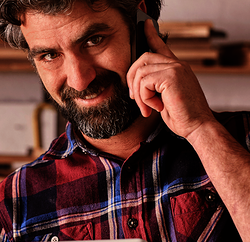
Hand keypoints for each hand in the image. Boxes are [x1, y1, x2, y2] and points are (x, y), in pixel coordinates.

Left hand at [126, 19, 215, 139]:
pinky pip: (144, 83)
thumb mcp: (165, 98)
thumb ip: (155, 86)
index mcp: (176, 68)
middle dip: (132, 79)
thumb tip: (136, 83)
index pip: (161, 46)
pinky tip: (156, 108)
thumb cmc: (182, 116)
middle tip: (135, 99)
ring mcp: (175, 68)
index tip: (146, 26)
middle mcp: (177, 65)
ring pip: (140, 72)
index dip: (151, 35)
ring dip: (139, 95)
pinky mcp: (171, 76)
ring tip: (147, 109)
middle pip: (143, 58)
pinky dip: (144, 98)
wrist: (197, 126)